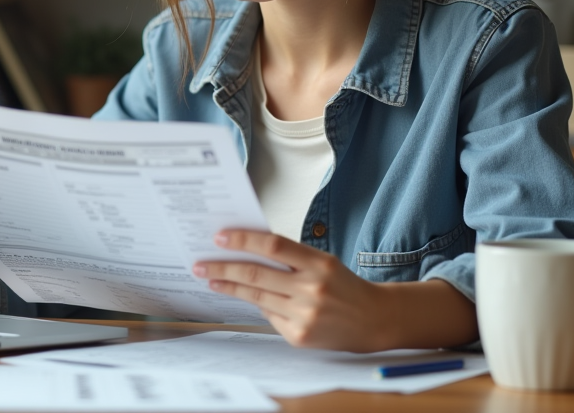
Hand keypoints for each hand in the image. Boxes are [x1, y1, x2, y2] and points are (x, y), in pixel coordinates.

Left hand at [193, 229, 392, 351]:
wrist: (373, 320)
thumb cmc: (343, 286)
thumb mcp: (323, 262)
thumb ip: (289, 258)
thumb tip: (246, 252)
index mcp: (319, 264)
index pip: (273, 245)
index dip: (243, 240)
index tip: (219, 237)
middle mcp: (312, 289)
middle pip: (256, 274)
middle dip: (222, 268)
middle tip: (200, 264)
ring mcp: (305, 315)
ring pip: (256, 297)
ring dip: (229, 288)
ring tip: (211, 280)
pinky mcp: (299, 336)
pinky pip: (268, 317)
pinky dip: (258, 306)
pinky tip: (247, 300)